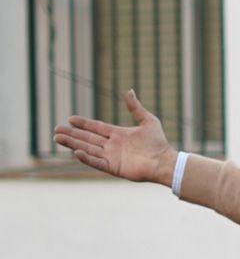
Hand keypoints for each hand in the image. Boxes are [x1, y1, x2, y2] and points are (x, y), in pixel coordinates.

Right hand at [52, 90, 179, 183]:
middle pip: (87, 138)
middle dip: (72, 134)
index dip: (83, 123)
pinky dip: (86, 158)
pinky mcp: (114, 168)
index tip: (70, 119)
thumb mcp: (148, 120)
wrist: (164, 161)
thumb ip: (136, 107)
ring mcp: (112, 157)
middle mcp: (112, 146)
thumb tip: (129, 91)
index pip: (96, 127)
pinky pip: (97, 162)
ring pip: (88, 149)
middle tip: (56, 130)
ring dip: (73, 144)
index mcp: (118, 134)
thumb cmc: (158, 142)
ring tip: (58, 138)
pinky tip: (76, 152)